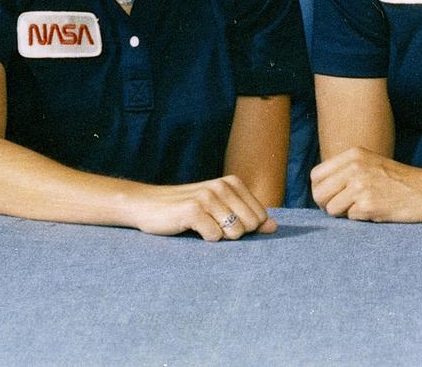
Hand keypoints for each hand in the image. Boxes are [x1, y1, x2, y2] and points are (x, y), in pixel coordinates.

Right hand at [131, 175, 276, 240]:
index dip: (245, 228)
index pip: (260, 217)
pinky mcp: (193, 210)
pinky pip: (215, 237)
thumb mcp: (219, 210)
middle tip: (212, 227)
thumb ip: (247, 217)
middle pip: (251, 226)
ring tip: (201, 227)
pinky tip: (190, 228)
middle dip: (234, 234)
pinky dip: (205, 240)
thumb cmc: (186, 210)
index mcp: (232, 183)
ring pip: (235, 233)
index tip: (223, 224)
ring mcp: (208, 196)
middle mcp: (222, 186)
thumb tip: (274, 227)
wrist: (147, 206)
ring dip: (219, 237)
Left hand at [309, 146, 421, 222]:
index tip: (331, 197)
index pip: (316, 175)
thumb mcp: (370, 164)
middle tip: (343, 208)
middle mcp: (354, 167)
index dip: (320, 190)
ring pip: (331, 209)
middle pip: (318, 193)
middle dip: (326, 205)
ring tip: (363, 208)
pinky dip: (360, 219)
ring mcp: (361, 185)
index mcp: (353, 154)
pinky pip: (350, 218)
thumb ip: (345, 170)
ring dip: (344, 213)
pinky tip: (376, 211)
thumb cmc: (398, 181)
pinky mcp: (368, 204)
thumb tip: (317, 189)